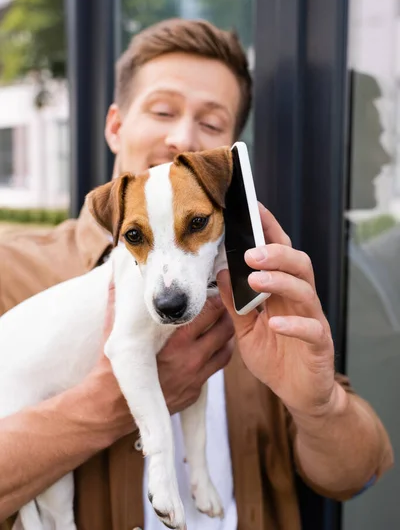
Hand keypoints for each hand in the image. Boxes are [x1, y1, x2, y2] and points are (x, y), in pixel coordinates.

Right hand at [85, 284, 233, 438]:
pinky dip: (217, 355)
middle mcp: (190, 359)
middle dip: (225, 313)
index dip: (213, 297)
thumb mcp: (113, 330)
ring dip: (225, 335)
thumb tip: (115, 273)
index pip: (208, 312)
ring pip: (226, 350)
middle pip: (224, 329)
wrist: (111, 408)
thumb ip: (118, 300)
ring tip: (220, 322)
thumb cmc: (112, 367)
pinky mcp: (195, 392)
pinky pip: (216, 368)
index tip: (210, 289)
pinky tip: (210, 346)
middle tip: (221, 303)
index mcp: (175, 342)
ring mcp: (195, 378)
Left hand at [218, 203, 336, 419]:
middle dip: (275, 253)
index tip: (254, 210)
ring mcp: (312, 320)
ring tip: (255, 279)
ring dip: (280, 281)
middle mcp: (300, 299)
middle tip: (250, 252)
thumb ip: (235, 302)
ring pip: (305, 290)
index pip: (279, 254)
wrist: (299, 394)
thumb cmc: (274, 357)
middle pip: (298, 264)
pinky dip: (293, 323)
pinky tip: (275, 323)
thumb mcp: (245, 329)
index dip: (269, 230)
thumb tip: (220, 273)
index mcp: (282, 292)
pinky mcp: (319, 343)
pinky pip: (310, 329)